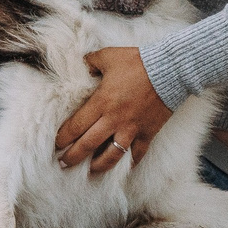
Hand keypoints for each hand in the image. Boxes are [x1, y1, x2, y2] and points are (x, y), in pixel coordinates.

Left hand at [55, 47, 171, 173]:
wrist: (170, 70)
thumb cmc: (137, 62)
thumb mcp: (108, 56)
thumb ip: (90, 61)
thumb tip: (81, 65)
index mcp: (101, 102)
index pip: (76, 125)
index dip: (63, 138)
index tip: (56, 144)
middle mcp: (114, 119)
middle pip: (88, 145)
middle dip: (73, 157)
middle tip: (63, 164)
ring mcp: (131, 129)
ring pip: (112, 156)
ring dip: (99, 166)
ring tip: (91, 171)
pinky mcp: (148, 132)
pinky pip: (138, 153)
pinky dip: (132, 162)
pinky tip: (126, 167)